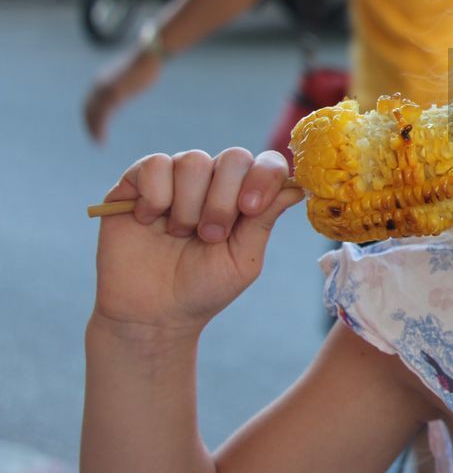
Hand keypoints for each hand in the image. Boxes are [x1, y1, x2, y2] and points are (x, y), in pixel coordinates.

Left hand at [84, 46, 160, 142]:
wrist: (149, 54)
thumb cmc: (147, 62)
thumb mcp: (133, 74)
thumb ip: (128, 82)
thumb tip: (132, 83)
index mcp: (102, 80)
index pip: (90, 101)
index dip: (91, 116)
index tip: (95, 128)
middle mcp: (99, 85)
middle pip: (88, 109)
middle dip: (90, 125)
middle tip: (96, 139)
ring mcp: (104, 90)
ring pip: (92, 115)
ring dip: (94, 130)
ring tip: (98, 143)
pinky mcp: (113, 95)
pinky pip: (101, 117)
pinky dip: (99, 130)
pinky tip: (101, 140)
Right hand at [91, 148, 301, 344]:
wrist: (151, 314)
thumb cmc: (202, 289)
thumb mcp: (242, 259)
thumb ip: (264, 221)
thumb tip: (297, 188)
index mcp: (244, 196)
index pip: (267, 163)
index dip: (265, 177)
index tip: (250, 208)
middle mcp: (212, 181)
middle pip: (233, 157)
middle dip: (224, 200)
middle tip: (211, 236)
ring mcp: (175, 179)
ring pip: (193, 160)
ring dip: (189, 205)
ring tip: (181, 235)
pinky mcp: (136, 184)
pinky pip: (154, 165)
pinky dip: (156, 195)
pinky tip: (150, 221)